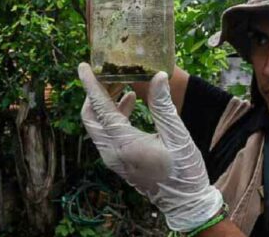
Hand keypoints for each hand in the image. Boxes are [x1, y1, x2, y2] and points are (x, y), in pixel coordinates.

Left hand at [78, 63, 222, 231]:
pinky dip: (112, 118)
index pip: (101, 108)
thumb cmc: (184, 170)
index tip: (83, 66)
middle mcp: (112, 153)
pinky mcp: (118, 163)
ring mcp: (113, 160)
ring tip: (124, 87)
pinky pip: (106, 136)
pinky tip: (130, 106)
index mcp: (125, 144)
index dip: (91, 85)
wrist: (185, 202)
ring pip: (96, 127)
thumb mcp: (178, 135)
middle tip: (108, 75)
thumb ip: (164, 105)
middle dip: (94, 94)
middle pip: (90, 118)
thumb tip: (158, 75)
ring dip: (104, 105)